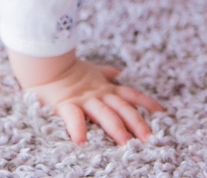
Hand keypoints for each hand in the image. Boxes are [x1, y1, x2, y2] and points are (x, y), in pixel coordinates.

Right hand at [8, 50, 163, 145]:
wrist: (45, 62)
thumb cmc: (67, 69)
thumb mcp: (91, 70)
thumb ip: (106, 73)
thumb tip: (119, 72)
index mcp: (105, 88)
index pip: (130, 95)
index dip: (146, 103)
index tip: (161, 113)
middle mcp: (98, 95)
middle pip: (123, 109)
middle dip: (138, 123)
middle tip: (150, 139)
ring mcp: (84, 100)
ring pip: (104, 114)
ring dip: (116, 129)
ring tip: (126, 144)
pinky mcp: (66, 104)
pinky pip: (73, 118)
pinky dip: (78, 129)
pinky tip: (82, 142)